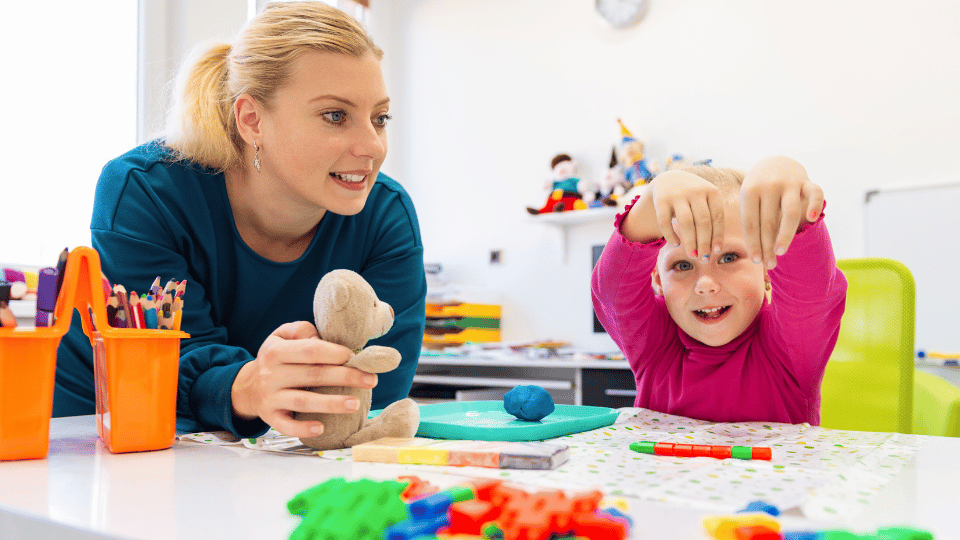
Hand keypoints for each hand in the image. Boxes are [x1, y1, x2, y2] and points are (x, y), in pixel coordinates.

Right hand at [230, 321, 378, 437]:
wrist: (248, 386)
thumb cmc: (276, 358)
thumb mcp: (282, 336)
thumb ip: (302, 331)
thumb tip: (323, 340)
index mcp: (275, 351)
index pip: (310, 350)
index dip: (335, 353)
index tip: (355, 356)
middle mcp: (270, 375)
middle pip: (313, 375)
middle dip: (345, 377)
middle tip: (370, 380)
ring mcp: (270, 398)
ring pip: (303, 401)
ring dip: (331, 403)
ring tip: (355, 404)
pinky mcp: (270, 418)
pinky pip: (286, 426)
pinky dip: (304, 428)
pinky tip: (322, 427)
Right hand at [649, 170, 727, 260]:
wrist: (669, 180)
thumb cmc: (694, 198)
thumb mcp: (707, 200)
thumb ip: (713, 218)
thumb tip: (716, 250)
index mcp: (712, 191)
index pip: (717, 217)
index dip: (717, 236)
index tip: (716, 251)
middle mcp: (695, 190)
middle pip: (702, 221)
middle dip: (704, 243)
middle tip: (704, 259)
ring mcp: (677, 194)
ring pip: (686, 222)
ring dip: (690, 242)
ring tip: (692, 255)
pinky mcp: (661, 199)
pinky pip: (665, 222)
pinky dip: (671, 235)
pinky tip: (676, 244)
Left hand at [740, 156, 823, 268]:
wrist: (774, 163)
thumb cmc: (758, 192)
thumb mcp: (749, 202)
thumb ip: (753, 223)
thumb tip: (756, 257)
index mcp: (750, 191)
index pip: (750, 223)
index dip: (754, 243)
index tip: (756, 261)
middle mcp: (769, 186)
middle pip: (768, 222)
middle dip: (768, 246)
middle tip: (769, 264)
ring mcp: (789, 183)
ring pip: (790, 212)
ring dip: (785, 234)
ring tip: (781, 252)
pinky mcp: (806, 181)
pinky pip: (815, 192)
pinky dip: (815, 204)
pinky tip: (812, 218)